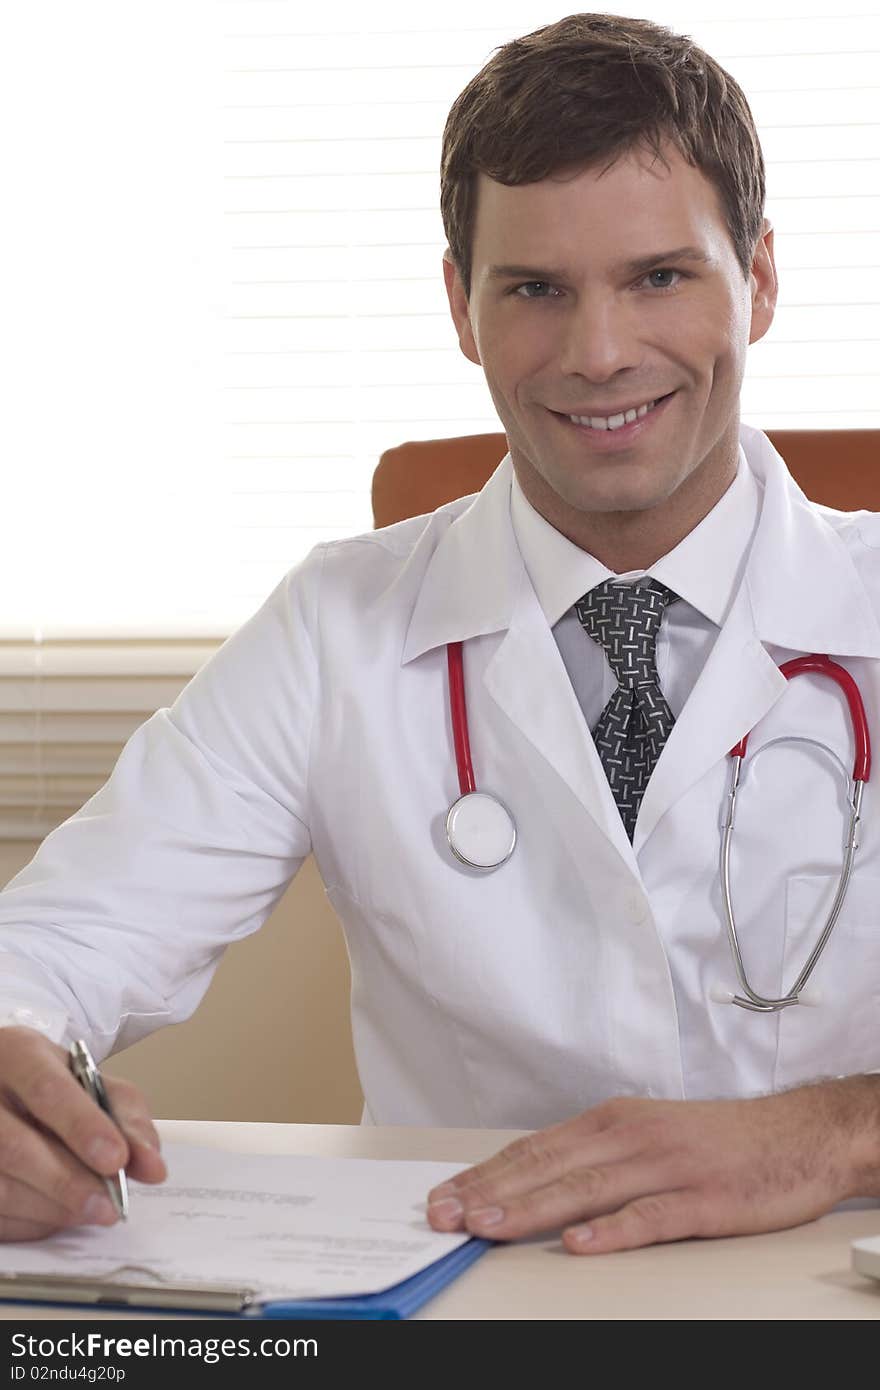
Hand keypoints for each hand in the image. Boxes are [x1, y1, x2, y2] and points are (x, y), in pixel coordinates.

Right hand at [0, 1025, 165, 1240]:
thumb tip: (151, 1165)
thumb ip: (124, 1116)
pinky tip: (58, 1213)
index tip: (116, 1159)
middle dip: (69, 1182)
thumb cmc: (48, 1082)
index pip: (47, 1089)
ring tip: (93, 1211)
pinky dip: (30, 1222)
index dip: (82, 1126)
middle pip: (15, 1147)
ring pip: (1, 1186)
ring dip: (52, 1208)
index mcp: (17, 1053)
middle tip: (109, 1206)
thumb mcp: (87, 1079)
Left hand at [426, 1081, 879, 1253]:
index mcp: (611, 1121)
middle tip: (445, 1216)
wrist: (797, 1134)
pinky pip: (651, 1216)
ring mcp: (665, 1166)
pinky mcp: (702, 1198)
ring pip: (587, 1188)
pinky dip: (613, 1230)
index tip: (444, 1198)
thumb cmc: (715, 1140)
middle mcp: (630, 1137)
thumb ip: (593, 1157)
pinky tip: (580, 1243)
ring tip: (489, 1226)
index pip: (534, 1150)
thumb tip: (529, 1182)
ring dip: (532, 1208)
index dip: (485, 1174)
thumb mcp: (644, 1135)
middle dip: (490, 1192)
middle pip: (548, 1166)